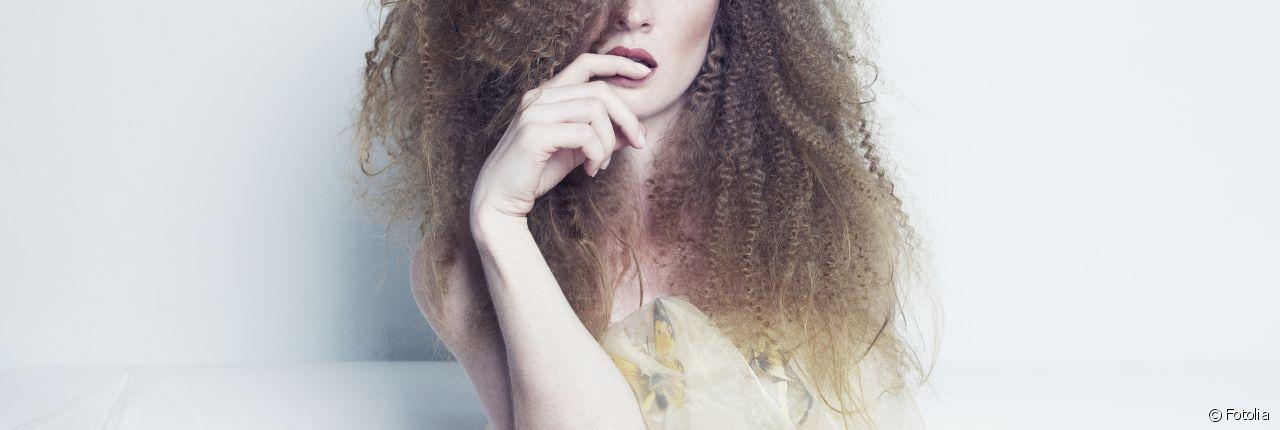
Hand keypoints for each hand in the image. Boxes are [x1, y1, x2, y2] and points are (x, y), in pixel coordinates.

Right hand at [469, 53, 650, 226]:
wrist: (501, 199)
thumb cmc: (537, 172)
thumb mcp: (578, 150)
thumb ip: (603, 135)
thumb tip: (637, 130)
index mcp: (548, 93)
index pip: (586, 63)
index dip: (618, 63)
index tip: (644, 72)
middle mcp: (540, 96)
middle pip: (600, 90)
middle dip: (628, 117)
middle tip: (639, 143)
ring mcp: (535, 113)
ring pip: (595, 111)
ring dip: (609, 142)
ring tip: (602, 164)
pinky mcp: (535, 134)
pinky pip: (585, 134)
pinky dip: (598, 153)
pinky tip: (592, 170)